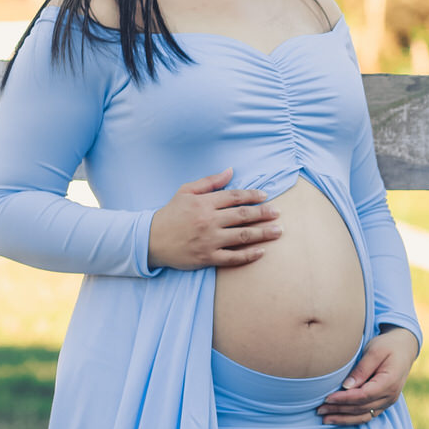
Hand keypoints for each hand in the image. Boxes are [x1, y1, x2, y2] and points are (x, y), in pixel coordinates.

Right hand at [147, 169, 280, 270]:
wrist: (150, 240)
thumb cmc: (170, 214)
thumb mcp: (186, 192)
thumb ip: (209, 182)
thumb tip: (230, 171)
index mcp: (204, 203)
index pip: (234, 197)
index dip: (252, 196)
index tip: (266, 197)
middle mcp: (208, 221)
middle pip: (243, 215)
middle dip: (264, 214)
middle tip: (278, 213)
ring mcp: (209, 240)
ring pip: (242, 236)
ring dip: (263, 233)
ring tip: (278, 231)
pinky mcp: (207, 257)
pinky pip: (232, 257)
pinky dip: (248, 255)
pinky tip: (261, 252)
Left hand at [317, 326, 419, 425]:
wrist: (404, 348)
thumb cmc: (388, 346)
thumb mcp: (375, 351)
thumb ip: (362, 369)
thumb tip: (346, 386)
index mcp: (390, 382)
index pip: (364, 395)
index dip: (344, 399)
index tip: (327, 398)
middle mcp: (391, 396)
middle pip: (361, 408)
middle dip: (339, 410)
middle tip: (319, 409)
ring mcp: (388, 402)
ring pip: (364, 416)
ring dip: (344, 418)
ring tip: (325, 418)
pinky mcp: (384, 403)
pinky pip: (367, 416)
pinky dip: (352, 419)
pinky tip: (338, 419)